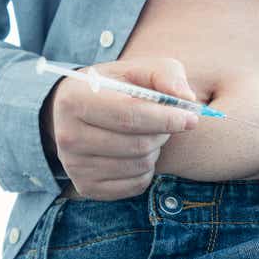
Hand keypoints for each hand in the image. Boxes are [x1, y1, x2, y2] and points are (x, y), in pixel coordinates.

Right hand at [42, 57, 198, 200]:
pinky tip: (137, 153)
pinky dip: (147, 170)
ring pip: (139, 166)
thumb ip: (166, 75)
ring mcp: (75, 166)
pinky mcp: (87, 187)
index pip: (129, 115)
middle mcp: (68, 136)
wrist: (75, 114)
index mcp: (76, 99)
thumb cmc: (113, 88)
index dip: (166, 118)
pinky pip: (135, 185)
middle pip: (137, 144)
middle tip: (167, 123)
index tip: (190, 117)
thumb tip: (187, 99)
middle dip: (163, 134)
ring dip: (155, 151)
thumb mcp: (136, 70)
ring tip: (147, 135)